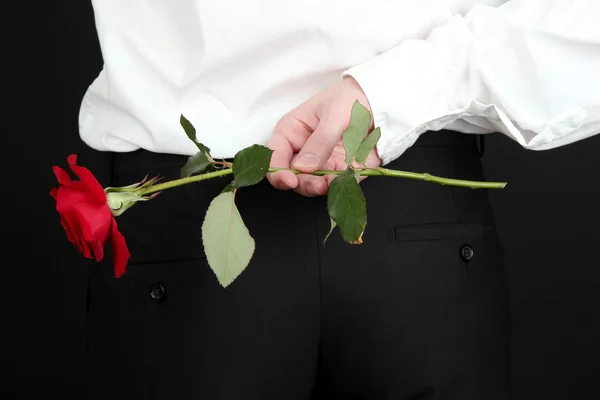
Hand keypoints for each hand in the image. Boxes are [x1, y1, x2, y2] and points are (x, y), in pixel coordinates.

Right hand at [267, 77, 381, 196]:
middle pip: (292, 176)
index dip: (278, 171)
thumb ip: (320, 141)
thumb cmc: (351, 99)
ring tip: (332, 183)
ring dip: (320, 187)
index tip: (290, 180)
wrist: (381, 102)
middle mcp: (302, 150)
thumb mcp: (335, 114)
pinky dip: (339, 186)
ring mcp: (320, 163)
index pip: (275, 155)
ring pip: (311, 185)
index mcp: (292, 131)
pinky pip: (335, 185)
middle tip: (318, 184)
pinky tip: (345, 179)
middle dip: (303, 184)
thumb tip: (303, 167)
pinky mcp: (339, 172)